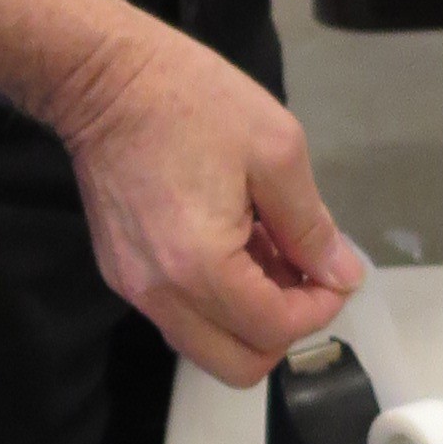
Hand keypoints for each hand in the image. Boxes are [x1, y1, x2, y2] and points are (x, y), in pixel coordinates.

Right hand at [52, 0, 362, 385]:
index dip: (320, 309)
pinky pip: (181, 317)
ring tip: (267, 255)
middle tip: (304, 277)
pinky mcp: (121, 274)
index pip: (274, 331)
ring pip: (207, 347)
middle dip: (284, 330)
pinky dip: (217, 303)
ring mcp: (134, 288)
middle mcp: (161, 294)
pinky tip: (232, 246)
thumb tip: (340, 274)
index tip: (335, 270)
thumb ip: (311, 225)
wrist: (102, 78)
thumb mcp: (276, 151)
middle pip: (238, 365)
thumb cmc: (191, 101)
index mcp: (201, 266)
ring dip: (250, 319)